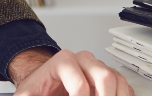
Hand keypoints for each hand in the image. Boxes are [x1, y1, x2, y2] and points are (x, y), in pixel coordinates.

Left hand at [9, 48, 132, 95]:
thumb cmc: (39, 87)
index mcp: (63, 61)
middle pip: (104, 76)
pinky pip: (124, 87)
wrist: (45, 82)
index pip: (80, 84)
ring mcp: (98, 67)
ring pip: (117, 80)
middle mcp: (84, 60)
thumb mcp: (26, 94)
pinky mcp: (109, 77)